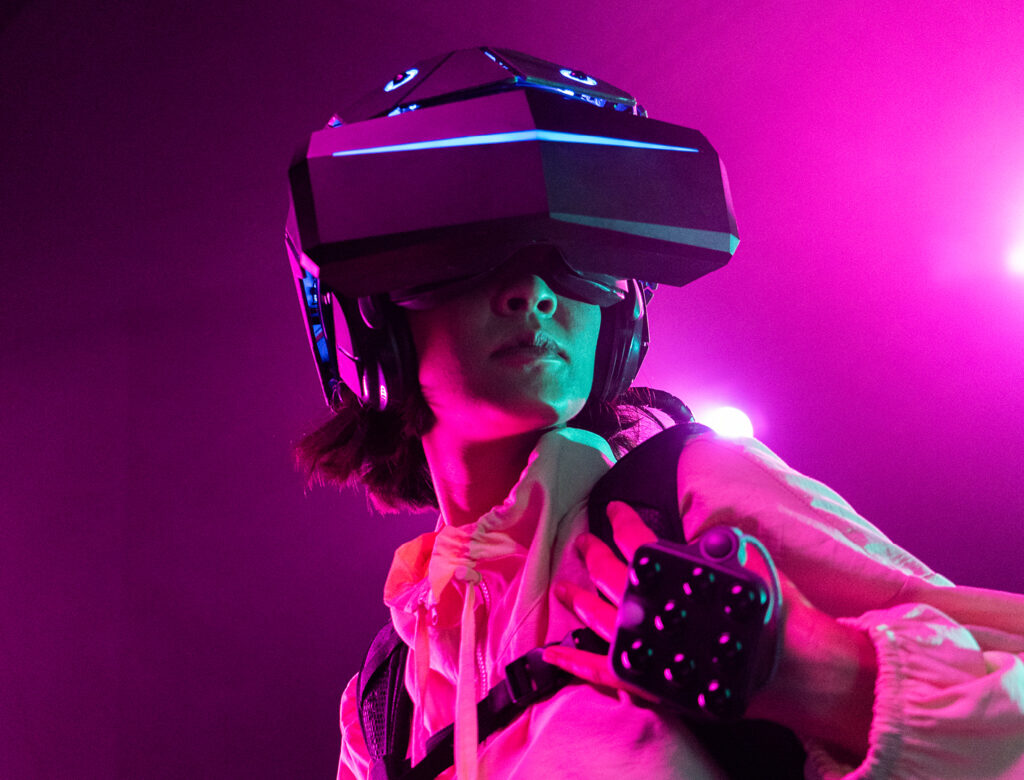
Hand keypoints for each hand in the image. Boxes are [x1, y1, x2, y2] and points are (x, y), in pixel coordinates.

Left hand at [543, 500, 876, 757]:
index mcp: (673, 573)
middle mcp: (653, 608)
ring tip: (564, 590)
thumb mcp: (747, 560)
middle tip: (583, 543)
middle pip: (609, 574)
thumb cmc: (772, 611)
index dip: (622, 520)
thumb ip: (716, 543)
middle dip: (593, 554)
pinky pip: (602, 672)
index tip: (614, 508)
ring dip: (578, 600)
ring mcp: (647, 646)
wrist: (792, 667)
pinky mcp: (649, 681)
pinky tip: (555, 655)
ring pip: (598, 618)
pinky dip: (576, 662)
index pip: (637, 539)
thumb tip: (699, 533)